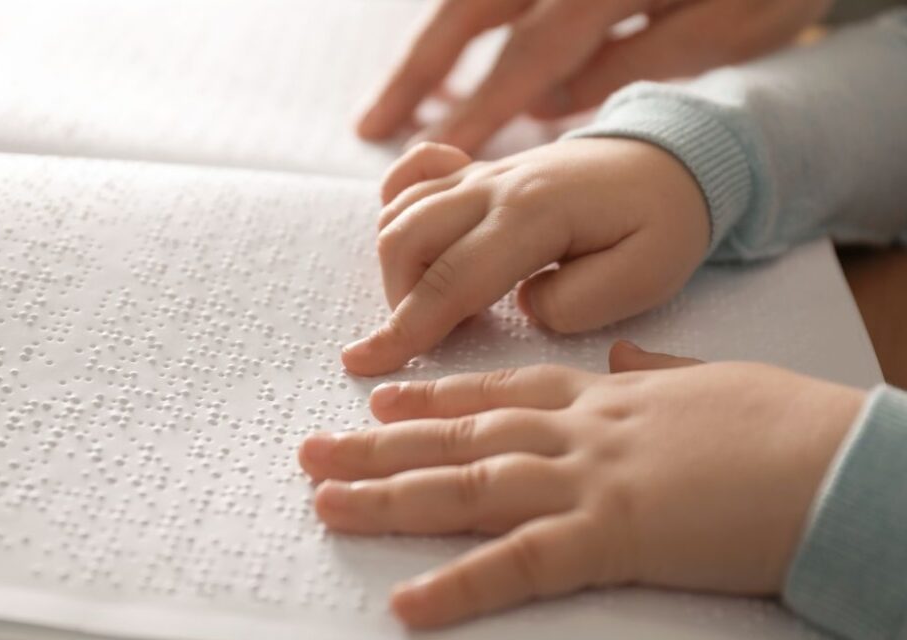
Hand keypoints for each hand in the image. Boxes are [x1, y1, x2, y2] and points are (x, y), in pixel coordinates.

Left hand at [300, 341, 864, 628]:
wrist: (834, 455)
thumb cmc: (782, 421)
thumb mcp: (708, 381)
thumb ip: (657, 370)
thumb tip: (630, 359)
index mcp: (601, 397)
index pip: (495, 391)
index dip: (432, 398)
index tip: (380, 400)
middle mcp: (577, 432)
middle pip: (458, 436)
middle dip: (379, 444)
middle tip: (312, 448)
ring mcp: (588, 481)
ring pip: (467, 486)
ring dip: (390, 498)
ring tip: (325, 503)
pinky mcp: (613, 536)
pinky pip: (521, 565)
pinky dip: (461, 587)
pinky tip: (409, 604)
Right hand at [341, 139, 709, 375]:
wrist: (670, 160)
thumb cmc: (662, 223)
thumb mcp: (646, 277)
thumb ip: (577, 303)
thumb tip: (521, 307)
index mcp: (533, 214)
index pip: (451, 279)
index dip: (406, 328)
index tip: (365, 363)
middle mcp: (495, 185)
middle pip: (406, 241)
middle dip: (400, 303)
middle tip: (433, 339)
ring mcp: (482, 173)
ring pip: (400, 213)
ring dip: (399, 269)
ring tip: (439, 306)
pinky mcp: (477, 171)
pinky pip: (412, 176)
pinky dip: (396, 207)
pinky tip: (415, 238)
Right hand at [357, 0, 830, 152]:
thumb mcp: (739, 22)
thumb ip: (638, 64)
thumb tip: (546, 105)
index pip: (529, 57)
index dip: (478, 112)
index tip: (444, 154)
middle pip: (473, 8)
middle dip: (419, 70)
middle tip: (372, 124)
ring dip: (431, 44)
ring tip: (396, 101)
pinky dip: (464, 22)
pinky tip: (448, 60)